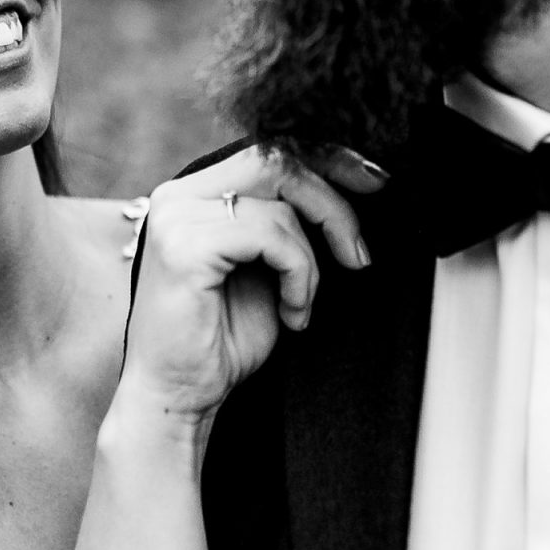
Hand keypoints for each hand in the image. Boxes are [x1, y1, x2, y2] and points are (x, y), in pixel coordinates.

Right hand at [119, 147, 373, 423]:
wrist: (178, 398)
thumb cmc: (220, 342)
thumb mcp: (266, 270)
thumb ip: (286, 226)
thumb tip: (346, 187)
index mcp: (194, 196)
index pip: (267, 152)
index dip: (326, 161)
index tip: (372, 184)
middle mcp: (178, 196)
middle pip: (276, 161)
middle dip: (331, 204)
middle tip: (358, 253)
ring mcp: (176, 217)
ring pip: (281, 204)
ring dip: (310, 261)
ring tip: (301, 305)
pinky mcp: (185, 246)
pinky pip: (272, 236)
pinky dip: (298, 274)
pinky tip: (291, 313)